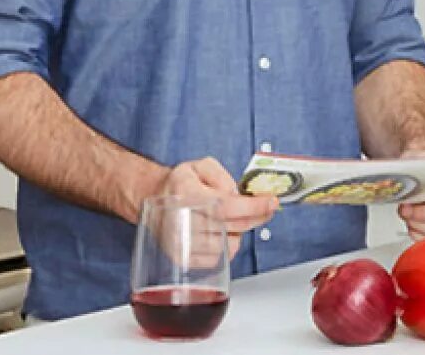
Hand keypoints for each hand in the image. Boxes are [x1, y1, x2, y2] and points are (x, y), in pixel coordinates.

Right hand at [156, 158, 278, 256]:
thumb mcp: (201, 166)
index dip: (253, 206)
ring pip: (228, 245)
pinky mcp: (182, 258)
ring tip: (228, 219)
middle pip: (232, 226)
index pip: (227, 206)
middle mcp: (182, 220)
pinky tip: (218, 232)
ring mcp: (181, 243)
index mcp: (186, 194)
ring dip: (237, 232)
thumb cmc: (181, 183)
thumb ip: (222, 176)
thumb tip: (238, 195)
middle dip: (255, 217)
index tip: (272, 202)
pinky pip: (218, 258)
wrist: (151, 199)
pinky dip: (225, 246)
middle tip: (266, 209)